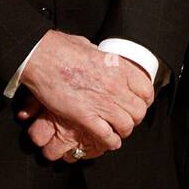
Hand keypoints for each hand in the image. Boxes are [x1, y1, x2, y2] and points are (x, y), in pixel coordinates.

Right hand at [19, 32, 152, 155]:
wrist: (42, 57)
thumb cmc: (62, 48)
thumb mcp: (90, 47)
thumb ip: (101, 57)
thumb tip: (101, 58)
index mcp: (119, 68)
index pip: (146, 90)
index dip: (144, 99)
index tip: (139, 102)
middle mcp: (116, 86)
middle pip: (139, 111)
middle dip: (134, 117)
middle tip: (127, 118)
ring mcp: (102, 103)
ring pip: (126, 126)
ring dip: (123, 130)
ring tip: (118, 131)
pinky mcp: (86, 117)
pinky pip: (107, 136)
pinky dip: (110, 141)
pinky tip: (110, 141)